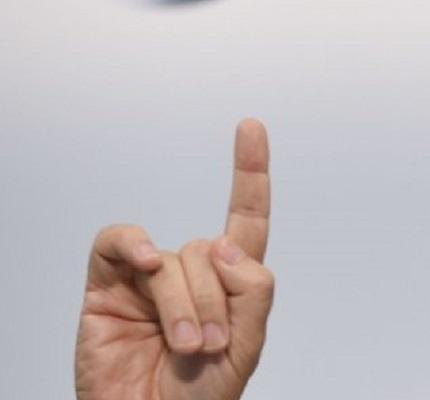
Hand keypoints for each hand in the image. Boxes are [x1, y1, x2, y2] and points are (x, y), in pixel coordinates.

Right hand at [75, 119, 274, 399]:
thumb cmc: (199, 396)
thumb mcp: (246, 346)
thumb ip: (252, 291)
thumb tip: (225, 244)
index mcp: (230, 282)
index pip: (245, 219)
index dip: (250, 173)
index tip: (251, 127)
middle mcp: (190, 272)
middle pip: (213, 251)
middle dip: (217, 303)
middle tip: (209, 347)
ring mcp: (148, 276)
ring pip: (176, 258)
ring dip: (184, 306)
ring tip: (185, 347)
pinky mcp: (108, 285)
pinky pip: (120, 243)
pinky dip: (135, 247)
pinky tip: (147, 265)